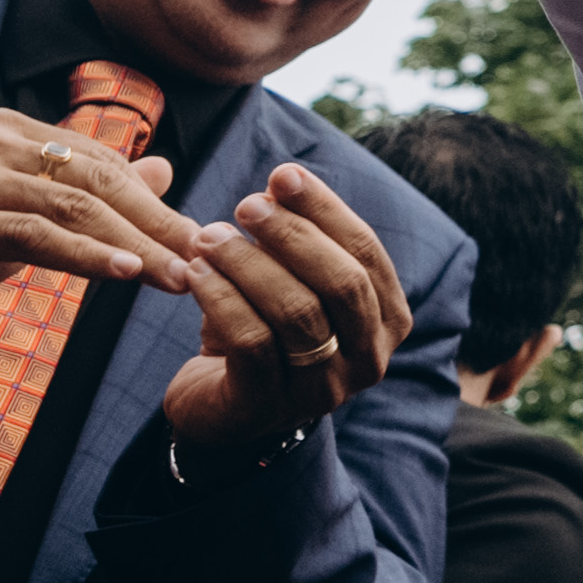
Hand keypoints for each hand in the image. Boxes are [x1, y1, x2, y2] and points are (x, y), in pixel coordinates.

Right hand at [0, 111, 205, 348]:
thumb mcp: (14, 215)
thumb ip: (83, 192)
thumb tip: (162, 171)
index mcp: (3, 130)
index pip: (101, 162)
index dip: (156, 202)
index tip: (204, 241)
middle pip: (94, 178)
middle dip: (158, 222)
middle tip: (208, 258)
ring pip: (67, 204)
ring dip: (133, 243)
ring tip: (179, 276)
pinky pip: (26, 235)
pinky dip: (82, 255)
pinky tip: (123, 273)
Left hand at [160, 164, 412, 451]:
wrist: (225, 408)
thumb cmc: (266, 330)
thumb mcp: (293, 282)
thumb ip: (297, 237)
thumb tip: (281, 182)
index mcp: (388, 321)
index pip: (367, 253)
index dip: (326, 209)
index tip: (283, 174)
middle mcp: (369, 359)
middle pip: (343, 283)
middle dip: (293, 235)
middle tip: (246, 205)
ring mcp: (322, 389)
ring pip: (297, 312)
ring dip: (249, 263)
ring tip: (209, 236)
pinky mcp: (269, 405)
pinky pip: (251, 342)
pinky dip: (221, 298)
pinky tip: (194, 272)